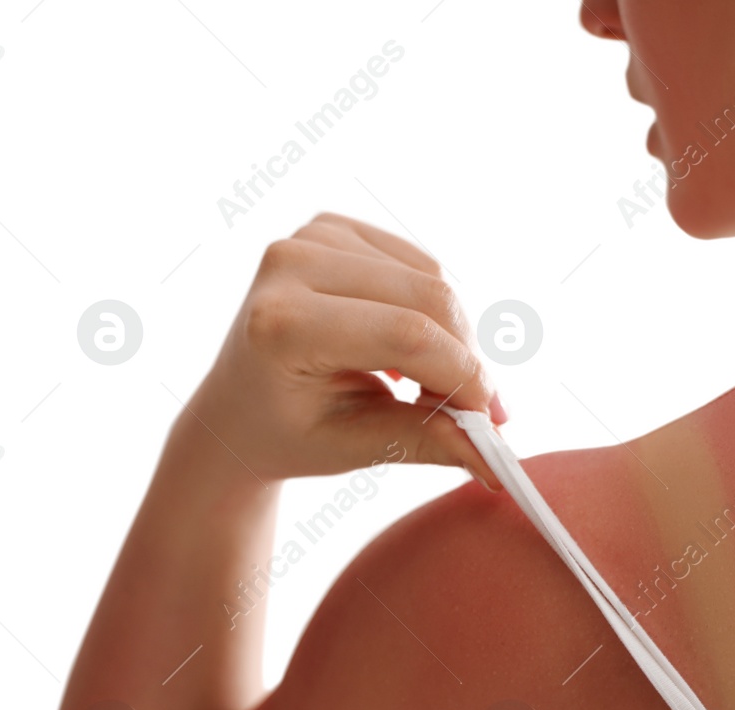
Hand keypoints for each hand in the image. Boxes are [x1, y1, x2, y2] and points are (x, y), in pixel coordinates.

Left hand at [182, 212, 504, 487]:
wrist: (238, 405)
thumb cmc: (287, 432)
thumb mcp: (352, 448)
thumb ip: (426, 441)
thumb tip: (495, 458)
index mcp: (282, 324)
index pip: (407, 334)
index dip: (465, 375)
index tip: (491, 423)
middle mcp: (290, 263)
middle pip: (430, 298)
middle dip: (469, 359)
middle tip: (481, 413)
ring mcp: (310, 235)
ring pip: (434, 278)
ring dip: (457, 338)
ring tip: (438, 386)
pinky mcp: (332, 227)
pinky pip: (422, 264)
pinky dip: (438, 311)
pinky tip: (416, 349)